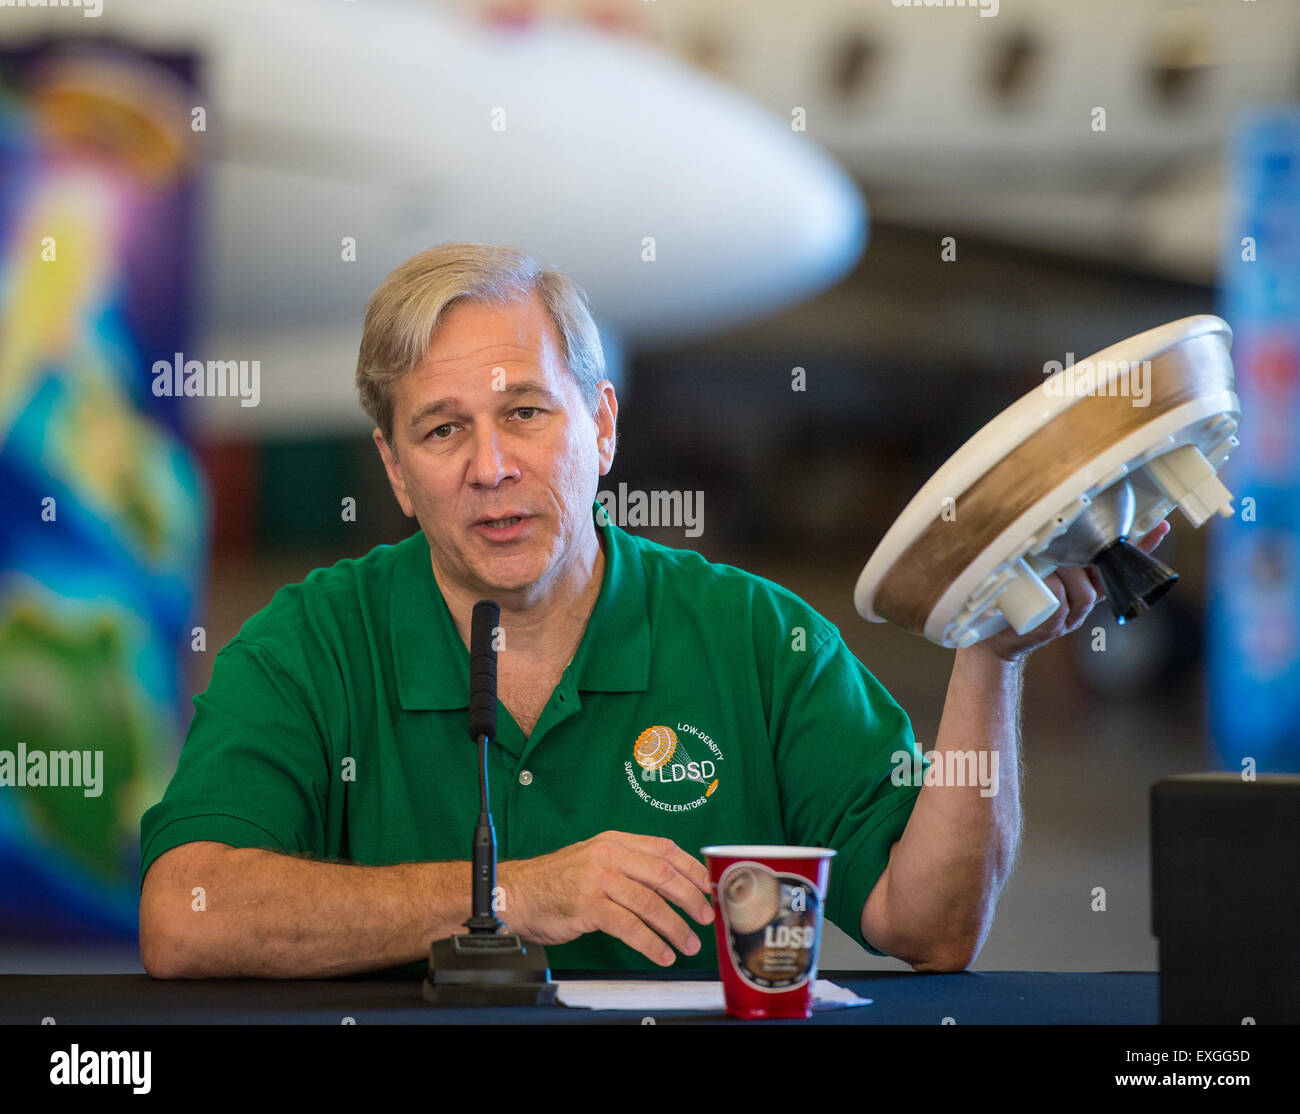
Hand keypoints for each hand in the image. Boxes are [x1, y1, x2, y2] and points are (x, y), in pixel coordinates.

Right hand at [496, 831, 714, 965]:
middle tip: (705, 917)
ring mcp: (598, 880)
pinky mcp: (589, 906)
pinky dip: (651, 943)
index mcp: (614, 842)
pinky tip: (662, 953)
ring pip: (651, 903)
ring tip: (688, 943)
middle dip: (690, 898)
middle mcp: (608, 856)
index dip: (691, 868)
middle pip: (663, 875)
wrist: (517, 893)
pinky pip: (630, 927)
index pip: (664, 849)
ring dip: (675, 927)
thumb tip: (670, 883)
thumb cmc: (557, 881)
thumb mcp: (594, 860)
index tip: (708, 886)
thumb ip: (628, 865)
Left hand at [981, 520, 1171, 662]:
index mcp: (1087, 584)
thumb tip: (1049, 510)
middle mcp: (1085, 600)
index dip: (1141, 546)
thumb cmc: (1014, 598)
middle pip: (1103, 575)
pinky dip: (1052, 591)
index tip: (1158, 525)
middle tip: (1074, 542)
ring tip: (1043, 568)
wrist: (995, 638)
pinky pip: (1061, 605)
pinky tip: (1039, 585)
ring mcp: (1072, 616)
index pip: (1121, 564)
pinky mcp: (1054, 627)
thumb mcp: (1034, 567)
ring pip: (1084, 592)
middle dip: (1089, 557)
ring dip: (1065, 574)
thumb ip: (1047, 547)